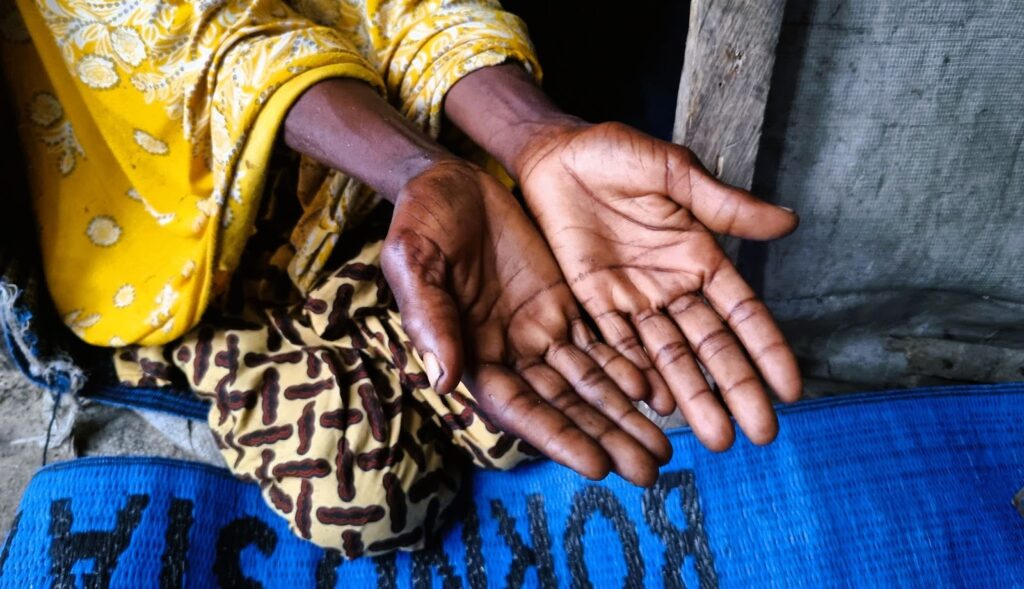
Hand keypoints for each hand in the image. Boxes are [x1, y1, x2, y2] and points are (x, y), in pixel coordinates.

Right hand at [381, 160, 670, 484]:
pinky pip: (601, 340)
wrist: (448, 180)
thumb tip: (443, 380)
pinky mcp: (562, 302)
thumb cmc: (420, 219)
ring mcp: (539, 328)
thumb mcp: (415, 260)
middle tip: (652, 470)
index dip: (558, 437)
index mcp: (471, 350)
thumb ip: (430, 318)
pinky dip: (628, 366)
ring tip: (665, 445)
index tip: (598, 466)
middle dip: (606, 436)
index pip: (519, 407)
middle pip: (565, 404)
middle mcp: (510, 350)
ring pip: (589, 380)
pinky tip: (658, 389)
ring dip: (625, 413)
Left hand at [513, 121, 801, 449]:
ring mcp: (633, 299)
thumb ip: (723, 205)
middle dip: (735, 389)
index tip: (791, 389)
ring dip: (691, 395)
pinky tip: (657, 407)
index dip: (766, 349)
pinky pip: (618, 345)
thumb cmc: (617, 154)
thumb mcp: (674, 172)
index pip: (742, 312)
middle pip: (709, 346)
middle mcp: (671, 287)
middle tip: (759, 435)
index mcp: (699, 256)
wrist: (554, 155)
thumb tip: (790, 222)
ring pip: (667, 356)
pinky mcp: (592, 303)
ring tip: (716, 437)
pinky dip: (637, 375)